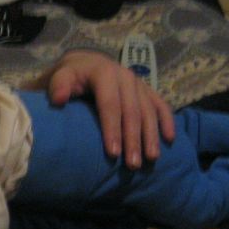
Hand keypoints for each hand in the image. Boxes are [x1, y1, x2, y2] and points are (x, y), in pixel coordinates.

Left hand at [27, 50, 174, 168]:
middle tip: (132, 165)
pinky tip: (169, 140)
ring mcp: (139, 83)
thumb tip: (58, 99)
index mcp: (104, 73)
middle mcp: (125, 77)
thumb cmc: (70, 77)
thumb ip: (58, 86)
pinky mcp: (147, 89)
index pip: (110, 105)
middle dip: (133, 139)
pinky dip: (167, 121)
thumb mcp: (60, 77)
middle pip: (132, 112)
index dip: (112, 129)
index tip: (113, 154)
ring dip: (151, 136)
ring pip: (149, 111)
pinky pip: (161, 105)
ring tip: (151, 159)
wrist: (85, 64)